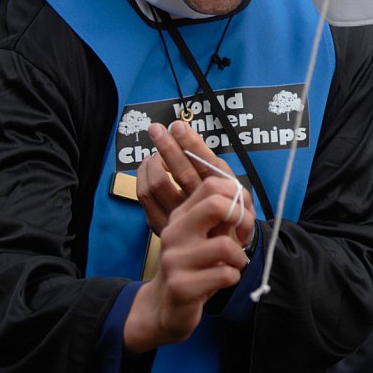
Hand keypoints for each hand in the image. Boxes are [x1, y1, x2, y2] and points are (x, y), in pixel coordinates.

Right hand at [124, 176, 250, 351]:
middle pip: (216, 205)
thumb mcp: (205, 236)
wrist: (164, 306)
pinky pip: (224, 274)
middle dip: (243, 219)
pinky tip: (223, 280)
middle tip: (243, 237)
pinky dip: (233, 277)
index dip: (237, 197)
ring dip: (239, 257)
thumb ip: (222, 217)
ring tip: (233, 265)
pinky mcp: (181, 287)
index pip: (212, 185)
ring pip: (225, 245)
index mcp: (181, 216)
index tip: (241, 218)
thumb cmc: (194, 267)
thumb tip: (244, 200)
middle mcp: (175, 233)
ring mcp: (175, 260)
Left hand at [137, 121, 254, 246]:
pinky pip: (144, 197)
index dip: (191, 144)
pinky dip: (143, 177)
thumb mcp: (228, 185)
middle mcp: (199, 203)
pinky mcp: (160, 223)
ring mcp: (178, 215)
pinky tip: (147, 167)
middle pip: (179, 171)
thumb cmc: (226, 208)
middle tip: (156, 129)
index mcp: (220, 191)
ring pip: (157, 184)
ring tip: (154, 151)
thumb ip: (210, 164)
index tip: (179, 127)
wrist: (223, 245)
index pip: (204, 164)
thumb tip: (186, 135)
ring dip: (152, 162)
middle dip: (167, 147)